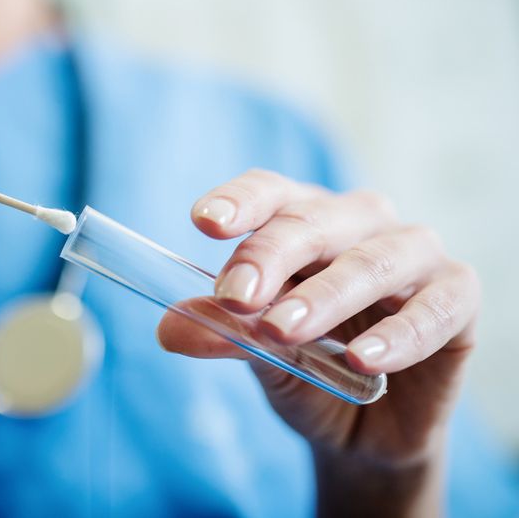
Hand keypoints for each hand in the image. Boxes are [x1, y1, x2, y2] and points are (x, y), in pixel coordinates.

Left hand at [157, 169, 479, 515]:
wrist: (363, 433)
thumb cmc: (307, 371)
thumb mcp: (259, 356)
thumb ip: (224, 335)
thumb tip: (168, 329)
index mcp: (304, 222)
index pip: (271, 193)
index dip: (240, 201)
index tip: (204, 222)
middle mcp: (359, 224)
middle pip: (313, 220)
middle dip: (270, 255)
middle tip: (236, 297)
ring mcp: (414, 256)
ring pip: (372, 260)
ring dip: (325, 296)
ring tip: (283, 331)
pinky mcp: (458, 299)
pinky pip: (434, 308)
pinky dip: (397, 334)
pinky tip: (360, 360)